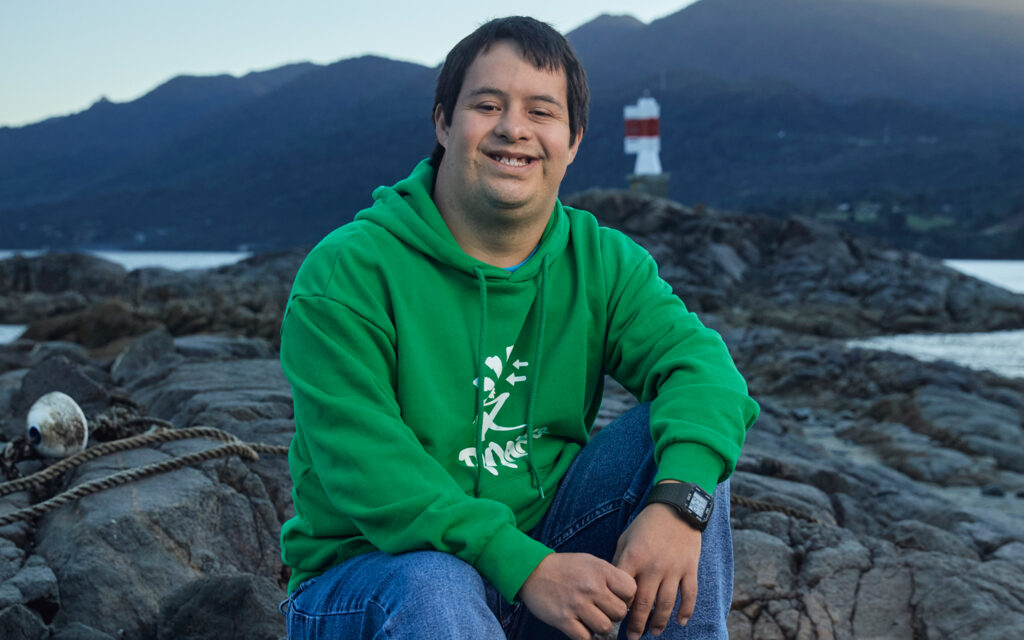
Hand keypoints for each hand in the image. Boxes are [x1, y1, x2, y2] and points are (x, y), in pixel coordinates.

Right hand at [519, 552, 636, 639]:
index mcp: (600, 571)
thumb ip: (609, 576)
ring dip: (599, 627)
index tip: (616, 598)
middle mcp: (591, 587)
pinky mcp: (563, 619)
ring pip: (604, 628)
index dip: (626, 597)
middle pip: (620, 612)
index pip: (631, 590)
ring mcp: (577, 604)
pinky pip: (585, 637)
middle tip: (602, 610)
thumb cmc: (565, 567)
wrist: (532, 570)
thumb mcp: (590, 562)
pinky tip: (580, 626)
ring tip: (590, 619)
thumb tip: (628, 596)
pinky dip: (585, 635)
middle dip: (613, 615)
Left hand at [613, 498, 702, 638]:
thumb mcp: (626, 539)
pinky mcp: (689, 568)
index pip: (623, 591)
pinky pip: (689, 595)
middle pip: (644, 604)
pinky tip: (680, 622)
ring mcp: (673, 569)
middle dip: (636, 625)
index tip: (613, 618)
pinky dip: (685, 611)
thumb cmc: (645, 525)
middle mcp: (653, 566)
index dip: (618, 608)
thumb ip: (619, 563)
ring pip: (666, 604)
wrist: (675, 508)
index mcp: (633, 558)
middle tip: (631, 637)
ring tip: (653, 633)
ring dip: (659, 622)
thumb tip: (611, 588)